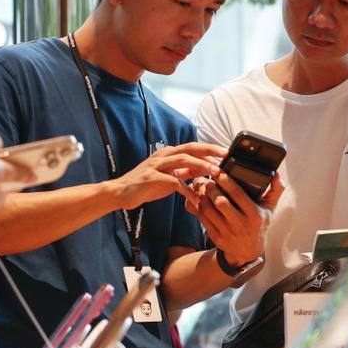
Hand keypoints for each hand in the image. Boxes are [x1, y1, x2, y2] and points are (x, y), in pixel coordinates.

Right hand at [107, 142, 221, 210]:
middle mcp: (164, 156)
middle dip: (209, 150)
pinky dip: (186, 190)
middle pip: (190, 148)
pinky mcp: (151, 178)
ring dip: (201, 165)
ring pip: (183, 160)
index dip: (210, 149)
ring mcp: (157, 166)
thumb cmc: (146, 185)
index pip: (193, 147)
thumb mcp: (168, 175)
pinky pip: (173, 182)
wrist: (121, 192)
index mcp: (169, 153)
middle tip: (225, 155)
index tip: (226, 154)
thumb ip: (184, 171)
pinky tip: (195, 199)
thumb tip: (202, 169)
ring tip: (216, 173)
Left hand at [190, 173, 284, 266]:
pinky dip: (200, 207)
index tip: (217, 171)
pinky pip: (204, 219)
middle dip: (211, 188)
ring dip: (203, 196)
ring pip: (209, 210)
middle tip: (207, 179)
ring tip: (202, 187)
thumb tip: (276, 175)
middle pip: (220, 202)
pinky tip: (201, 200)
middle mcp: (241, 225)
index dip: (225, 181)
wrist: (249, 253)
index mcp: (255, 215)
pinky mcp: (217, 238)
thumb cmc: (259, 226)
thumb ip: (275, 191)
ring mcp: (227, 233)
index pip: (238, 194)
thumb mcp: (270, 210)